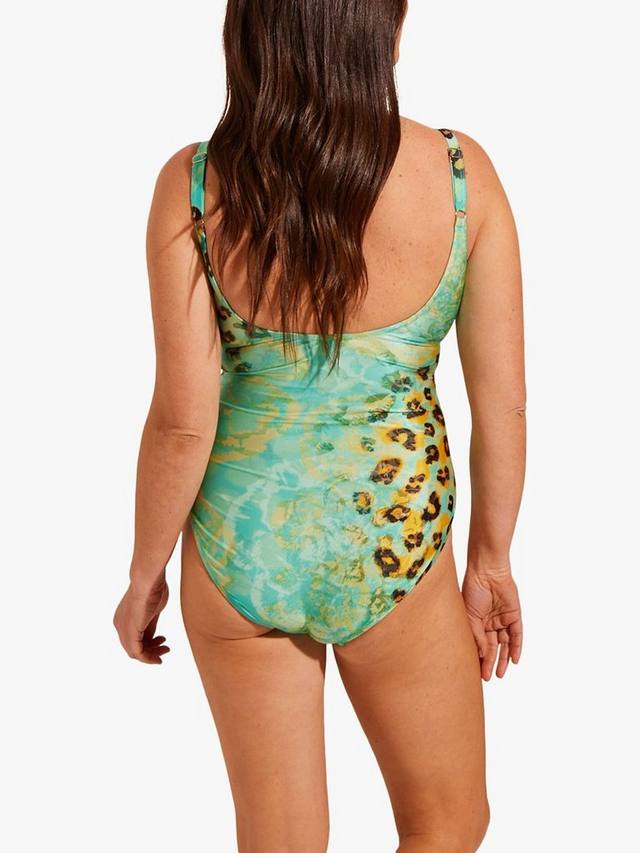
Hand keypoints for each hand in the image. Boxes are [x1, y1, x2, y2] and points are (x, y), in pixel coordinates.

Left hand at [113, 574, 169, 663]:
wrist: (148, 581)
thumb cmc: (152, 588)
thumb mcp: (152, 609)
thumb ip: (150, 623)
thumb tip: (153, 636)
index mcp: (123, 617)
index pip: (134, 636)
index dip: (148, 642)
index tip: (163, 640)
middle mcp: (120, 624)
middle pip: (133, 646)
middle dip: (151, 649)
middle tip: (165, 648)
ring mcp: (123, 630)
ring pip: (135, 652)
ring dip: (151, 654)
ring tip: (165, 651)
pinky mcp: (130, 634)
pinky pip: (137, 653)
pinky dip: (148, 658)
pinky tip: (158, 658)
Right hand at [462, 565, 522, 680]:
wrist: (487, 573)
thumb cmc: (473, 590)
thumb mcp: (470, 616)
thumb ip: (476, 636)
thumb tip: (481, 654)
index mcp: (476, 621)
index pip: (478, 644)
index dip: (477, 658)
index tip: (475, 672)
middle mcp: (489, 622)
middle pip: (490, 647)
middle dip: (488, 662)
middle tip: (486, 677)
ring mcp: (502, 620)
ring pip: (504, 644)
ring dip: (502, 659)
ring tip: (499, 674)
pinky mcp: (514, 616)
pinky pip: (517, 635)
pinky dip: (516, 648)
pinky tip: (514, 660)